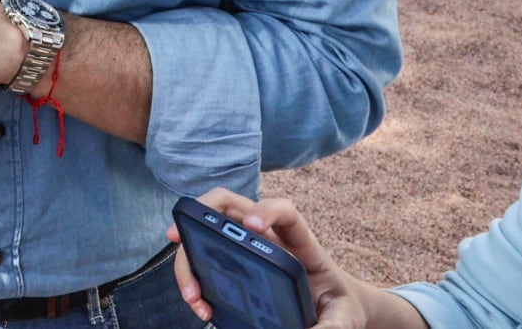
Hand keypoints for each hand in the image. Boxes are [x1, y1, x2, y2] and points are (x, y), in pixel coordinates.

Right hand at [170, 190, 372, 328]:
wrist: (336, 307)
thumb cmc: (340, 305)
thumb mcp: (345, 317)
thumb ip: (334, 326)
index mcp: (301, 244)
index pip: (284, 211)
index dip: (266, 210)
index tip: (251, 225)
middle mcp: (268, 238)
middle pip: (229, 205)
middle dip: (200, 212)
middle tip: (177, 238)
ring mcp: (249, 248)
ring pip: (209, 230)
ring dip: (189, 256)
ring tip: (193, 295)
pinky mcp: (236, 264)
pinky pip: (207, 258)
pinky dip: (193, 277)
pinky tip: (199, 305)